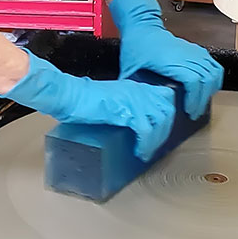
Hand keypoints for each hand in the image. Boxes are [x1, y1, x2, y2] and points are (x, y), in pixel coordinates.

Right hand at [1, 50, 175, 160]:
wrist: (70, 96)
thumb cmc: (81, 100)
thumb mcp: (110, 101)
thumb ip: (123, 108)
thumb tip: (130, 124)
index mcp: (135, 87)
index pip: (164, 96)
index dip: (167, 113)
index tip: (163, 129)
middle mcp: (138, 91)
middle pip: (167, 108)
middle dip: (165, 130)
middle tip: (156, 145)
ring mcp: (134, 100)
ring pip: (161, 120)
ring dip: (157, 139)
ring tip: (148, 151)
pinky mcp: (126, 111)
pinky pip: (146, 130)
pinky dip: (146, 144)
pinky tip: (140, 152)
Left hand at [109, 0, 223, 119]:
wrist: (142, 27)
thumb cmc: (137, 46)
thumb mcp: (130, 69)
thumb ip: (134, 88)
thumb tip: (136, 105)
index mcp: (169, 60)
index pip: (192, 80)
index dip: (194, 98)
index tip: (189, 111)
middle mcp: (184, 55)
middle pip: (206, 78)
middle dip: (202, 99)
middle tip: (194, 112)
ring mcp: (192, 51)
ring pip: (213, 71)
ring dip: (210, 89)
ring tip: (201, 102)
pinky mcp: (195, 50)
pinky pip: (213, 64)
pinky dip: (215, 77)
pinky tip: (208, 87)